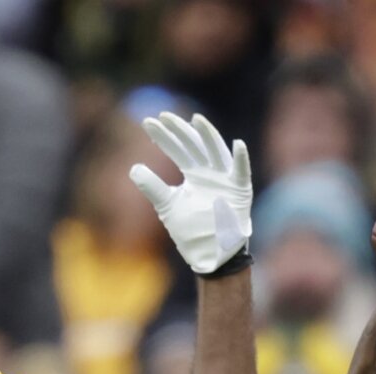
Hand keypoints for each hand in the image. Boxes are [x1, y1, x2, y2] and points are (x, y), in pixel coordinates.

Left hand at [130, 111, 251, 274]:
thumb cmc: (191, 231)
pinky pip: (242, 172)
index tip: (147, 123)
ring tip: (196, 120)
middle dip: (180, 130)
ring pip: (216, 152)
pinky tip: (238, 144)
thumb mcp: (167, 206)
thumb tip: (133, 167)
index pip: (177, 149)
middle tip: (163, 117)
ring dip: (208, 136)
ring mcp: (225, 180)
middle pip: (194, 145)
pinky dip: (241, 159)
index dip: (163, 137)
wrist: (209, 254)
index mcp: (193, 174)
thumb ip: (152, 187)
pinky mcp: (239, 191)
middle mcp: (209, 172)